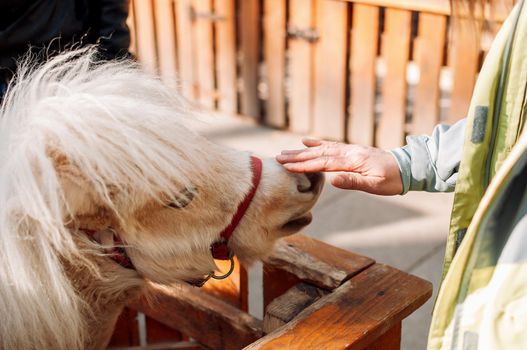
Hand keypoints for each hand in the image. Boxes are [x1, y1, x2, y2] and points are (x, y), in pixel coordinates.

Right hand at [276, 138, 402, 194]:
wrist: (408, 167)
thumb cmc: (393, 180)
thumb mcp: (376, 185)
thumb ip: (354, 182)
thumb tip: (332, 180)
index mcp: (353, 161)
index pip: (323, 164)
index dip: (303, 166)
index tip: (286, 166)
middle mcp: (349, 152)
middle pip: (318, 154)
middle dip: (297, 157)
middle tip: (278, 158)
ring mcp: (349, 150)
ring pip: (321, 149)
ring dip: (303, 151)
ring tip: (286, 151)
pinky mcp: (351, 150)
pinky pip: (330, 146)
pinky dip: (317, 144)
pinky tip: (307, 142)